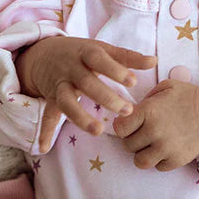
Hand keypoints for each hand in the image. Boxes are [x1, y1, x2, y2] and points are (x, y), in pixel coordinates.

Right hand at [17, 36, 156, 152]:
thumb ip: (128, 57)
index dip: (114, 70)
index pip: (99, 59)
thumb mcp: (102, 49)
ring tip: (97, 131)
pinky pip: (47, 116)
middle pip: (86, 82)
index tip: (132, 82)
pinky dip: (45, 132)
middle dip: (105, 97)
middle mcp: (70, 68)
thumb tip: (154, 61)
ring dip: (80, 117)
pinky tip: (45, 148)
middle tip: (127, 111)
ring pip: (66, 101)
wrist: (44, 53)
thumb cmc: (82, 53)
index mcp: (86, 53)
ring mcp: (59, 84)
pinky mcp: (50, 98)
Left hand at [113, 81, 198, 170]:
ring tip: (152, 147)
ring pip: (139, 162)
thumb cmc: (190, 97)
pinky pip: (158, 167)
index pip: (119, 128)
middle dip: (134, 140)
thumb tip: (130, 112)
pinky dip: (160, 161)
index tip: (131, 126)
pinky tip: (168, 150)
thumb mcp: (166, 87)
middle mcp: (153, 131)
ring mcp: (165, 148)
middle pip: (127, 146)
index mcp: (148, 111)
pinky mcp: (176, 160)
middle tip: (144, 135)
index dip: (123, 127)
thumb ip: (146, 98)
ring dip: (143, 155)